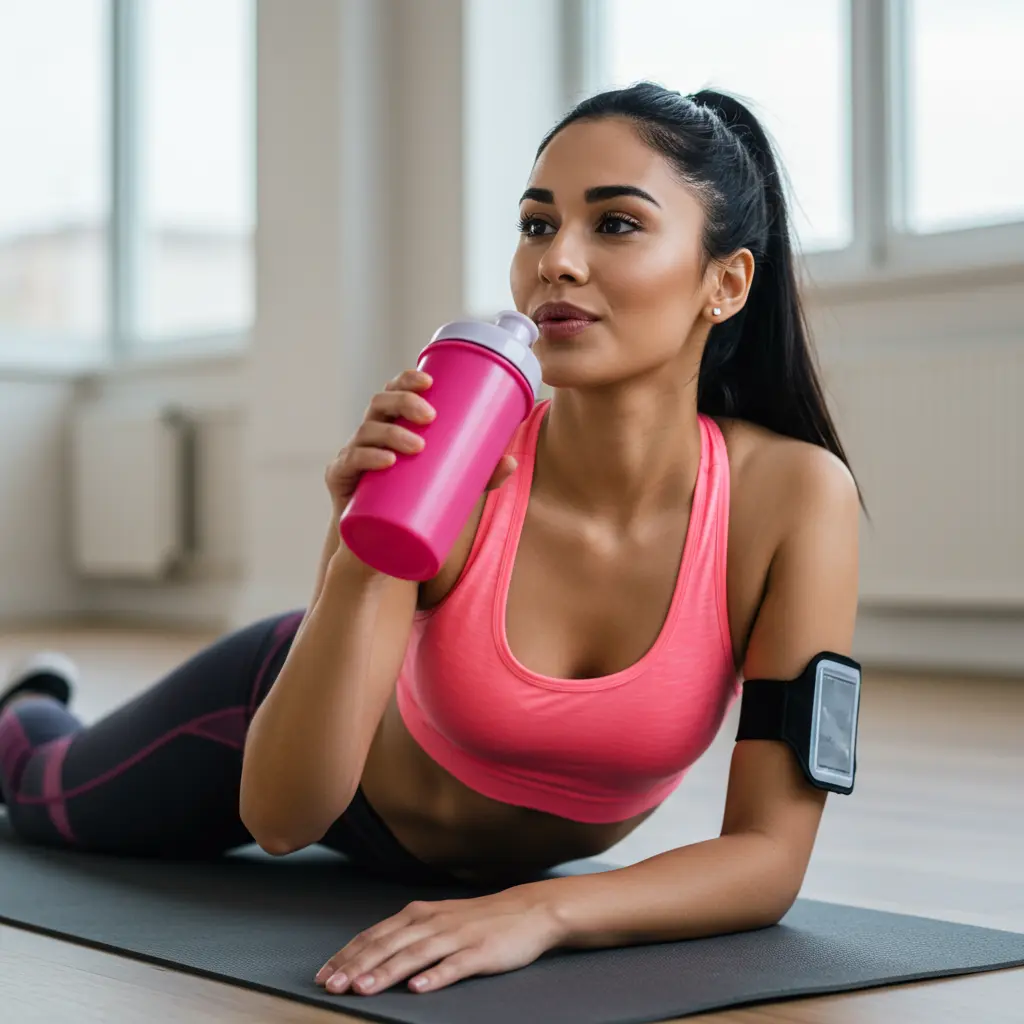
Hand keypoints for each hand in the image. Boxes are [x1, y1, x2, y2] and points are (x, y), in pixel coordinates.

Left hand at [314, 886, 563, 995]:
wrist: (527, 910)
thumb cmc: (477, 920)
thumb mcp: (437, 920)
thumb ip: (406, 934)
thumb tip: (369, 954)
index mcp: (419, 914)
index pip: (374, 935)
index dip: (347, 955)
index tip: (323, 974)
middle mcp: (433, 922)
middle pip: (388, 945)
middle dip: (356, 967)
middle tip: (331, 986)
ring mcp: (456, 936)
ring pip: (415, 955)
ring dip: (387, 972)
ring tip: (364, 989)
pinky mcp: (480, 952)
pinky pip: (454, 966)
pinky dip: (435, 976)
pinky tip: (419, 988)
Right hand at [325, 368, 517, 511]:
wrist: (377, 547)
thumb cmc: (412, 505)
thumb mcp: (450, 486)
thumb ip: (480, 475)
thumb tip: (511, 462)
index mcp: (390, 426)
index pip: (393, 392)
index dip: (406, 380)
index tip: (430, 381)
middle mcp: (368, 435)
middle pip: (378, 404)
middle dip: (403, 403)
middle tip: (430, 417)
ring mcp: (351, 456)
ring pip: (365, 432)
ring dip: (391, 433)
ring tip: (417, 446)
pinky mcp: (340, 481)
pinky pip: (348, 464)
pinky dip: (367, 459)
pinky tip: (386, 461)